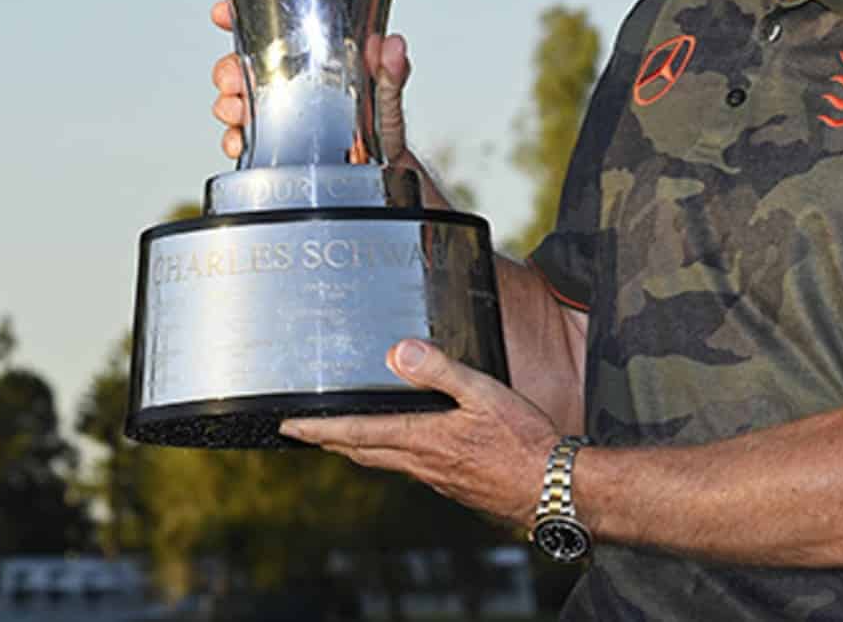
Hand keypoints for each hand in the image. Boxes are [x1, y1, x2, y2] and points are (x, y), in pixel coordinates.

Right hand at [207, 0, 417, 168]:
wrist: (383, 178)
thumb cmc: (384, 134)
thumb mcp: (388, 97)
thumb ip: (390, 73)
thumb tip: (392, 46)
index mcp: (313, 63)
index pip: (271, 31)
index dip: (242, 16)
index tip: (225, 13)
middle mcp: (291, 86)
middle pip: (242, 66)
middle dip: (230, 69)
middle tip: (237, 77)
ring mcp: (279, 116)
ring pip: (236, 101)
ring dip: (229, 104)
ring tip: (240, 110)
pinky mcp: (272, 148)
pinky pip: (242, 140)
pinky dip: (234, 139)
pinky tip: (242, 140)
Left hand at [280, 338, 557, 527]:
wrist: (552, 489)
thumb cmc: (522, 443)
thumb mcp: (483, 393)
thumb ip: (440, 370)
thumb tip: (397, 353)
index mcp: (423, 438)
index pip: (358, 432)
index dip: (319, 429)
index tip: (289, 426)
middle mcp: (422, 463)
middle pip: (363, 451)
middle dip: (330, 441)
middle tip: (303, 433)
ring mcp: (437, 477)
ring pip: (385, 461)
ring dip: (358, 449)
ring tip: (342, 439)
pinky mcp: (454, 484)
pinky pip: (411, 469)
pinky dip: (392, 456)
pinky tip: (404, 450)